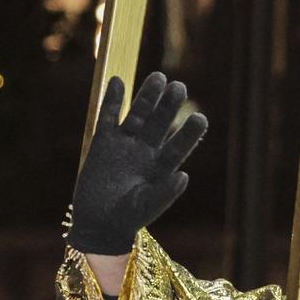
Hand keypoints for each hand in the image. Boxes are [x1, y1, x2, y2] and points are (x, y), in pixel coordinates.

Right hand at [67, 72, 208, 254]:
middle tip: (180, 87)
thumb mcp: (147, 206)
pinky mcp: (103, 142)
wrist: (98, 223)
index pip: (179, 146)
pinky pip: (109, 116)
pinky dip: (113, 100)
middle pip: (160, 124)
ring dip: (147, 97)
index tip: (201, 118)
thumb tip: (184, 176)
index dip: (189, 133)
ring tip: (158, 77)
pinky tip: (118, 81)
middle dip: (169, 106)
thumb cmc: (126, 218)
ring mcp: (125, 144)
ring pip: (138, 114)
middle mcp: (147, 152)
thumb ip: (165, 193)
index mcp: (162, 168)